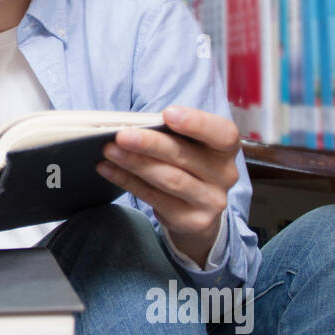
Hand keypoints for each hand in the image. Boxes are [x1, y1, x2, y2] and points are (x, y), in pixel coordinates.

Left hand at [95, 106, 240, 265]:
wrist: (200, 209)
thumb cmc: (189, 164)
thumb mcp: (191, 146)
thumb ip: (173, 135)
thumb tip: (133, 126)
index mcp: (226, 148)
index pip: (222, 133)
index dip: (196, 123)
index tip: (167, 114)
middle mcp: (225, 175)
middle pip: (185, 156)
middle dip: (150, 144)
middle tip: (121, 135)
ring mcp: (210, 201)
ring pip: (169, 179)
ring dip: (135, 163)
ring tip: (109, 151)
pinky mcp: (191, 220)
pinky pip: (154, 198)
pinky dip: (128, 181)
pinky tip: (108, 169)